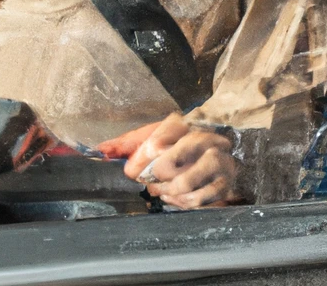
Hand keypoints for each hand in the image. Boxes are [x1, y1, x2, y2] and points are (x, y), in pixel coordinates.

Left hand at [98, 113, 242, 208]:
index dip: (142, 156)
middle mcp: (207, 139)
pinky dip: (183, 202)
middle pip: (176, 155)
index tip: (132, 169)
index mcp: (187, 123)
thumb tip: (101, 150)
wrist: (222, 153)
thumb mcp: (156, 137)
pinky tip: (177, 197)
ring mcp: (219, 161)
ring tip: (164, 190)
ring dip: (169, 190)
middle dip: (158, 173)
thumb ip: (129, 143)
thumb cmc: (181, 145)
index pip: (162, 135)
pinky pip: (199, 198)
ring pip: (187, 180)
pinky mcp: (225, 183)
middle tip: (150, 181)